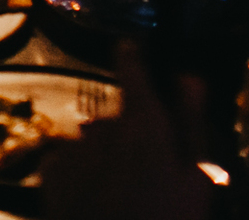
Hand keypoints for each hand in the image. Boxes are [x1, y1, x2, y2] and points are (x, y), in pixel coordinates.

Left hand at [43, 43, 214, 219]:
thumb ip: (190, 121)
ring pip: (92, 142)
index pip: (132, 69)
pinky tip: (94, 199)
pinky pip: (67, 160)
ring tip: (123, 196)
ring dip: (104, 158)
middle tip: (148, 174)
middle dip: (129, 136)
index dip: (131, 55)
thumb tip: (188, 75)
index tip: (130, 46)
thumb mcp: (196, 177)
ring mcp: (74, 148)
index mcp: (144, 125)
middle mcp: (104, 128)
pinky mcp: (52, 172)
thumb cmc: (169, 219)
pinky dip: (78, 172)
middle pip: (116, 117)